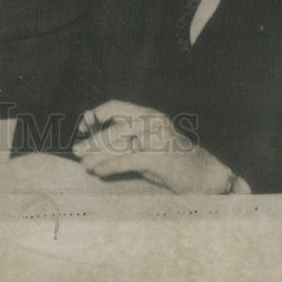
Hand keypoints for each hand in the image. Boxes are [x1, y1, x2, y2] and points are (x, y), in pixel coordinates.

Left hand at [72, 99, 249, 194]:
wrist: (204, 174)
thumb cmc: (173, 159)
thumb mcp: (148, 143)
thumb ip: (126, 139)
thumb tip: (93, 141)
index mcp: (148, 114)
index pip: (116, 106)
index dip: (97, 114)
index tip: (82, 125)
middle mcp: (152, 121)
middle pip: (114, 129)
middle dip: (93, 141)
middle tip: (77, 150)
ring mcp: (157, 138)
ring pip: (118, 146)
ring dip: (97, 156)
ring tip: (85, 164)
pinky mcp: (158, 157)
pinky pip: (126, 160)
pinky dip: (109, 166)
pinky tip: (99, 171)